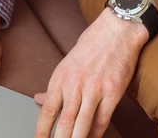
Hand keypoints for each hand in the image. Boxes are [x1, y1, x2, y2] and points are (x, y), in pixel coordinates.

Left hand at [34, 7, 148, 137]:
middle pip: (64, 125)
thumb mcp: (68, 62)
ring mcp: (95, 90)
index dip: (41, 133)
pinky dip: (96, 134)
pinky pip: (102, 121)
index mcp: (61, 77)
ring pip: (82, 127)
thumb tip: (40, 99)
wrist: (117, 30)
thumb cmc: (93, 43)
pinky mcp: (112, 92)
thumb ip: (55, 85)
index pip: (47, 113)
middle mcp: (75, 85)